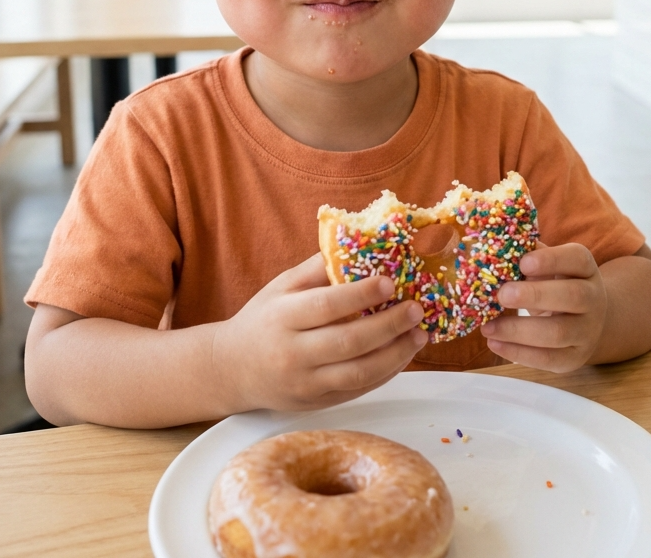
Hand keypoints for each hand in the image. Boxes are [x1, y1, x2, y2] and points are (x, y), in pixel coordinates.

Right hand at [212, 253, 427, 412]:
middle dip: (388, 326)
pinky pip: (358, 390)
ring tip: (418, 335)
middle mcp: (292, 354)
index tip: (389, 282)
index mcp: (282, 317)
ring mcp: (305, 384)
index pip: (326, 306)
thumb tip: (358, 246)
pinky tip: (401, 355)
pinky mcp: (316, 405)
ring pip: (358, 373)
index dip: (360, 295)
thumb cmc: (263, 319)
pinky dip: (385, 373)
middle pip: (348, 342)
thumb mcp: (280, 287)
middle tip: (416, 309)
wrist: (232, 369)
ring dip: (395, 355)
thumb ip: (317, 269)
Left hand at [481, 241, 607, 372]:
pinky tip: (494, 343)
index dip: (551, 260)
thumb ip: (527, 256)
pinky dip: (519, 353)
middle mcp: (593, 298)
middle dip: (535, 296)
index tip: (523, 262)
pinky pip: (549, 359)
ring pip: (558, 333)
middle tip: (502, 295)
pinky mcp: (575, 357)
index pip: (577, 259)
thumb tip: (493, 251)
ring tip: (487, 327)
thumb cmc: (554, 284)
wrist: (584, 319)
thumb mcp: (547, 267)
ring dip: (518, 330)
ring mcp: (588, 331)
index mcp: (584, 268)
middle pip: (573, 296)